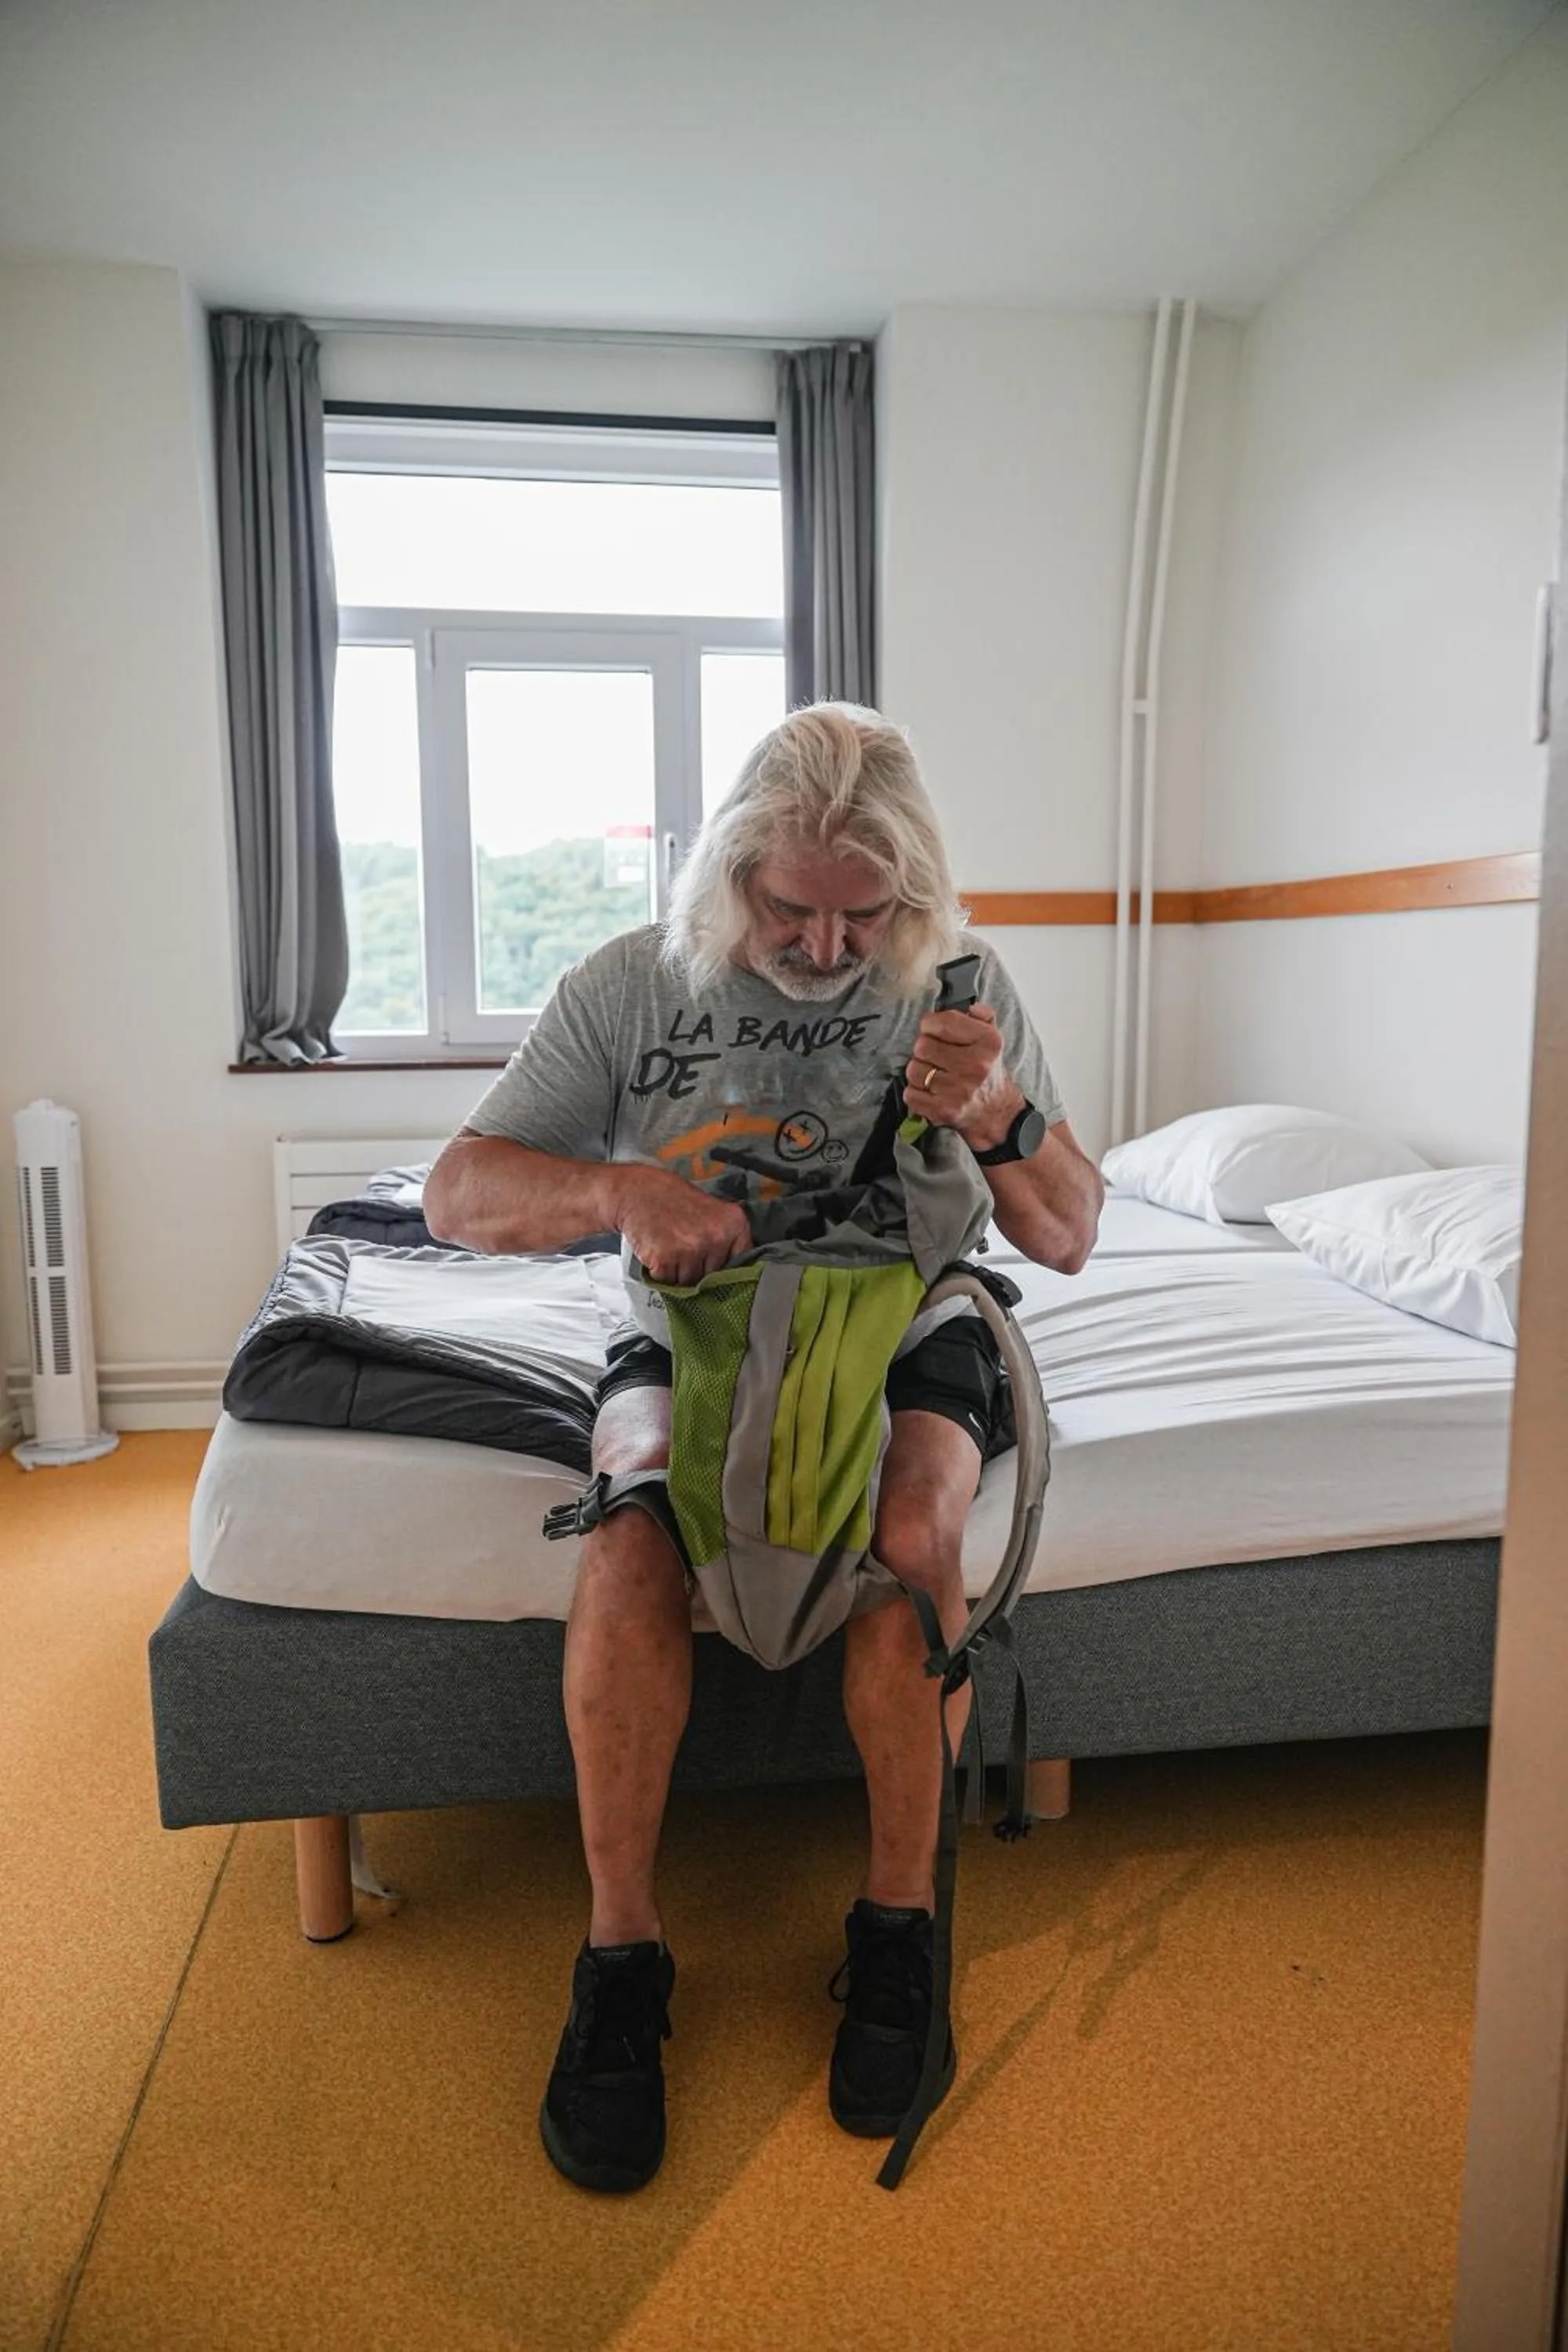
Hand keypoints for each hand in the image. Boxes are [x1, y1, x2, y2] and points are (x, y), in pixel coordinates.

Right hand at [613, 1166, 751, 1285]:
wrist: (637, 1191)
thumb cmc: (673, 1199)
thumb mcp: (712, 1211)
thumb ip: (726, 1238)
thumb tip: (732, 1271)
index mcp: (733, 1224)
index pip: (740, 1264)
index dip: (723, 1266)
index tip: (712, 1262)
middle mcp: (716, 1237)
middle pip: (712, 1276)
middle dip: (698, 1268)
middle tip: (683, 1245)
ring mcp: (691, 1250)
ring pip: (690, 1282)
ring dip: (678, 1272)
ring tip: (670, 1245)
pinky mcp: (665, 1260)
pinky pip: (668, 1281)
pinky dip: (660, 1272)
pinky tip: (658, 1250)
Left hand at [904, 1004, 1022, 1148]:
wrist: (997, 1114)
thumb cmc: (988, 1072)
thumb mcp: (993, 1039)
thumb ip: (982, 1015)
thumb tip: (969, 1006)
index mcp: (988, 1042)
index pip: (943, 1022)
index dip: (930, 1024)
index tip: (932, 1030)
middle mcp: (975, 1066)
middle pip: (922, 1046)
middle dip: (923, 1050)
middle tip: (933, 1057)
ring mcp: (958, 1090)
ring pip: (913, 1070)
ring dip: (918, 1072)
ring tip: (933, 1075)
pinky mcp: (944, 1111)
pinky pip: (911, 1094)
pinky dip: (916, 1093)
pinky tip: (931, 1092)